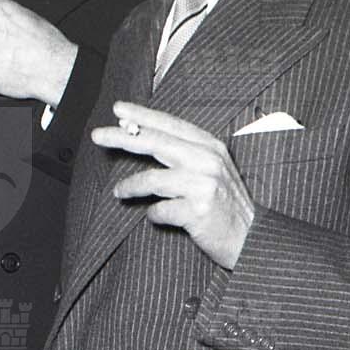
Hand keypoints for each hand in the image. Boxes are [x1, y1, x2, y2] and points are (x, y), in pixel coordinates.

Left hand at [90, 100, 255, 269]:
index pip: (169, 124)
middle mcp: (207, 161)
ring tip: (119, 192)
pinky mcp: (198, 211)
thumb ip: (183, 152)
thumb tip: (138, 135)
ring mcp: (204, 185)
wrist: (252, 239)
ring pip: (152, 179)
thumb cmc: (225, 204)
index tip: (117, 110)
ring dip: (130, 186)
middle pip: (155, 142)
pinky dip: (153, 215)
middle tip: (98, 135)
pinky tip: (155, 217)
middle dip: (122, 137)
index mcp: (210, 146)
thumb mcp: (212, 169)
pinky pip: (160, 210)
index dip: (142, 115)